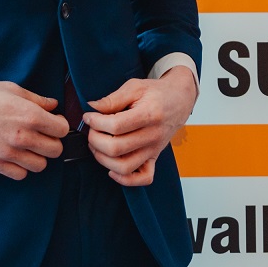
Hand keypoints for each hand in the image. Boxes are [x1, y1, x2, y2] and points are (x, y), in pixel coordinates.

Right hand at [0, 72, 66, 179]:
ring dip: (38, 156)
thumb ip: (36, 100)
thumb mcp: (11, 89)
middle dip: (52, 142)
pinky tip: (15, 156)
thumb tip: (53, 106)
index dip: (60, 125)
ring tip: (28, 147)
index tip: (53, 123)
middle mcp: (22, 137)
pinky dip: (21, 167)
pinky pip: (20, 174)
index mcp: (30, 116)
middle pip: (55, 150)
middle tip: (42, 135)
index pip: (62, 130)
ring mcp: (8, 152)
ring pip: (40, 165)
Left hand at [84, 66, 198, 185]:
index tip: (88, 117)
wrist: (179, 100)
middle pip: (116, 148)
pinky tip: (112, 167)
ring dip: (103, 159)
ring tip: (98, 145)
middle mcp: (153, 135)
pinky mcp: (154, 157)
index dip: (95, 122)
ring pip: (124, 167)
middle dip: (95, 140)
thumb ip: (113, 99)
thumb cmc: (156, 93)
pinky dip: (125, 179)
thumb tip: (91, 108)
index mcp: (149, 114)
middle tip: (92, 130)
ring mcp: (154, 149)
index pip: (116, 126)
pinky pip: (143, 178)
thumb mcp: (135, 87)